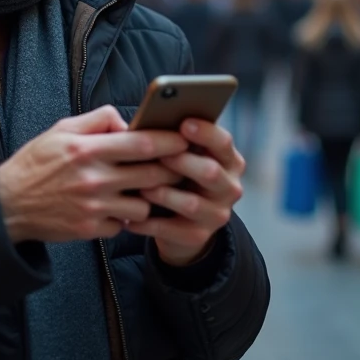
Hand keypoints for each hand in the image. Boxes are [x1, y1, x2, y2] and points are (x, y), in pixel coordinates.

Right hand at [0, 106, 187, 243]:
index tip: (185, 139)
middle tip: (181, 165)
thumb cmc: (37, 163)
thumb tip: (128, 123)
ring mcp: (93, 207)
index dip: (169, 141)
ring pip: (143, 204)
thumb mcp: (61, 130)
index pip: (141, 143)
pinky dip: (125, 217)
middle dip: (171, 170)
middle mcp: (93, 179)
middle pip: (152, 175)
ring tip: (144, 189)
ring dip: (149, 197)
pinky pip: (124, 224)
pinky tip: (118, 207)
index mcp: (87, 149)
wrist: (8, 204)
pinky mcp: (90, 230)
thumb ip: (98, 121)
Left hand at [127, 119, 244, 266]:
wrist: (183, 223)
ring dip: (163, 193)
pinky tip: (129, 218)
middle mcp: (229, 187)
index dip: (205, 132)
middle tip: (158, 156)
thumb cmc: (178, 176)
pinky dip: (148, 223)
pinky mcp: (198, 236)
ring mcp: (217, 214)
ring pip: (191, 203)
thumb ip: (178, 140)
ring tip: (141, 188)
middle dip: (182, 162)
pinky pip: (171, 229)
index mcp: (229, 161)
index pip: (223, 142)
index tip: (183, 123)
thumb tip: (152, 123)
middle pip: (210, 172)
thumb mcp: (186, 157)